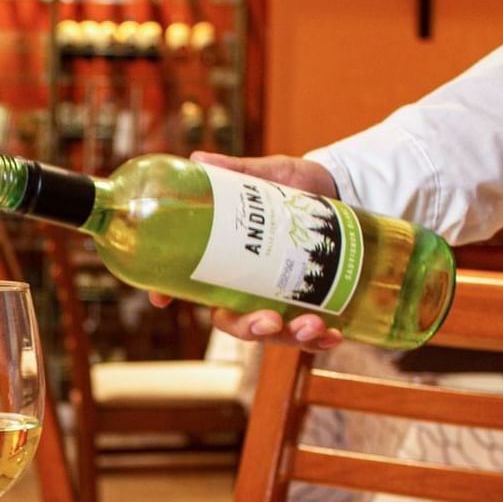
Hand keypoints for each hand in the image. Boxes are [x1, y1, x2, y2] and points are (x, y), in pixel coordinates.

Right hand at [146, 152, 345, 351]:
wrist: (340, 187)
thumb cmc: (295, 183)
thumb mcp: (269, 174)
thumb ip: (237, 171)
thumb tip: (199, 160)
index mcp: (226, 262)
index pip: (189, 283)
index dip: (169, 292)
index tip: (161, 299)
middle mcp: (247, 289)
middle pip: (233, 322)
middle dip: (249, 328)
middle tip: (269, 321)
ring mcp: (279, 301)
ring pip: (274, 335)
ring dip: (291, 338)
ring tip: (314, 324)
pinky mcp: (312, 305)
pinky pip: (312, 336)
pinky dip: (321, 340)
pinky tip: (335, 335)